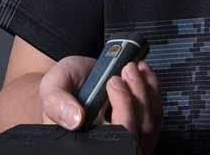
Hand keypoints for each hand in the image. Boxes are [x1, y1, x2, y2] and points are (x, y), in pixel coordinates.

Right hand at [40, 55, 162, 154]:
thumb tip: (75, 120)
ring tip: (133, 67)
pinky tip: (143, 71)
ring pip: (150, 122)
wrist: (77, 77)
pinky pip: (156, 111)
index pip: (114, 141)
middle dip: (136, 94)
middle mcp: (109, 142)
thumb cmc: (65, 86)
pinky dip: (153, 87)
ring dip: (146, 89)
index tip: (113, 82)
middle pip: (136, 131)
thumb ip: (57, 103)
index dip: (122, 111)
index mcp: (85, 142)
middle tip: (125, 70)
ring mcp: (127, 133)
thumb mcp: (52, 87)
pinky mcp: (140, 121)